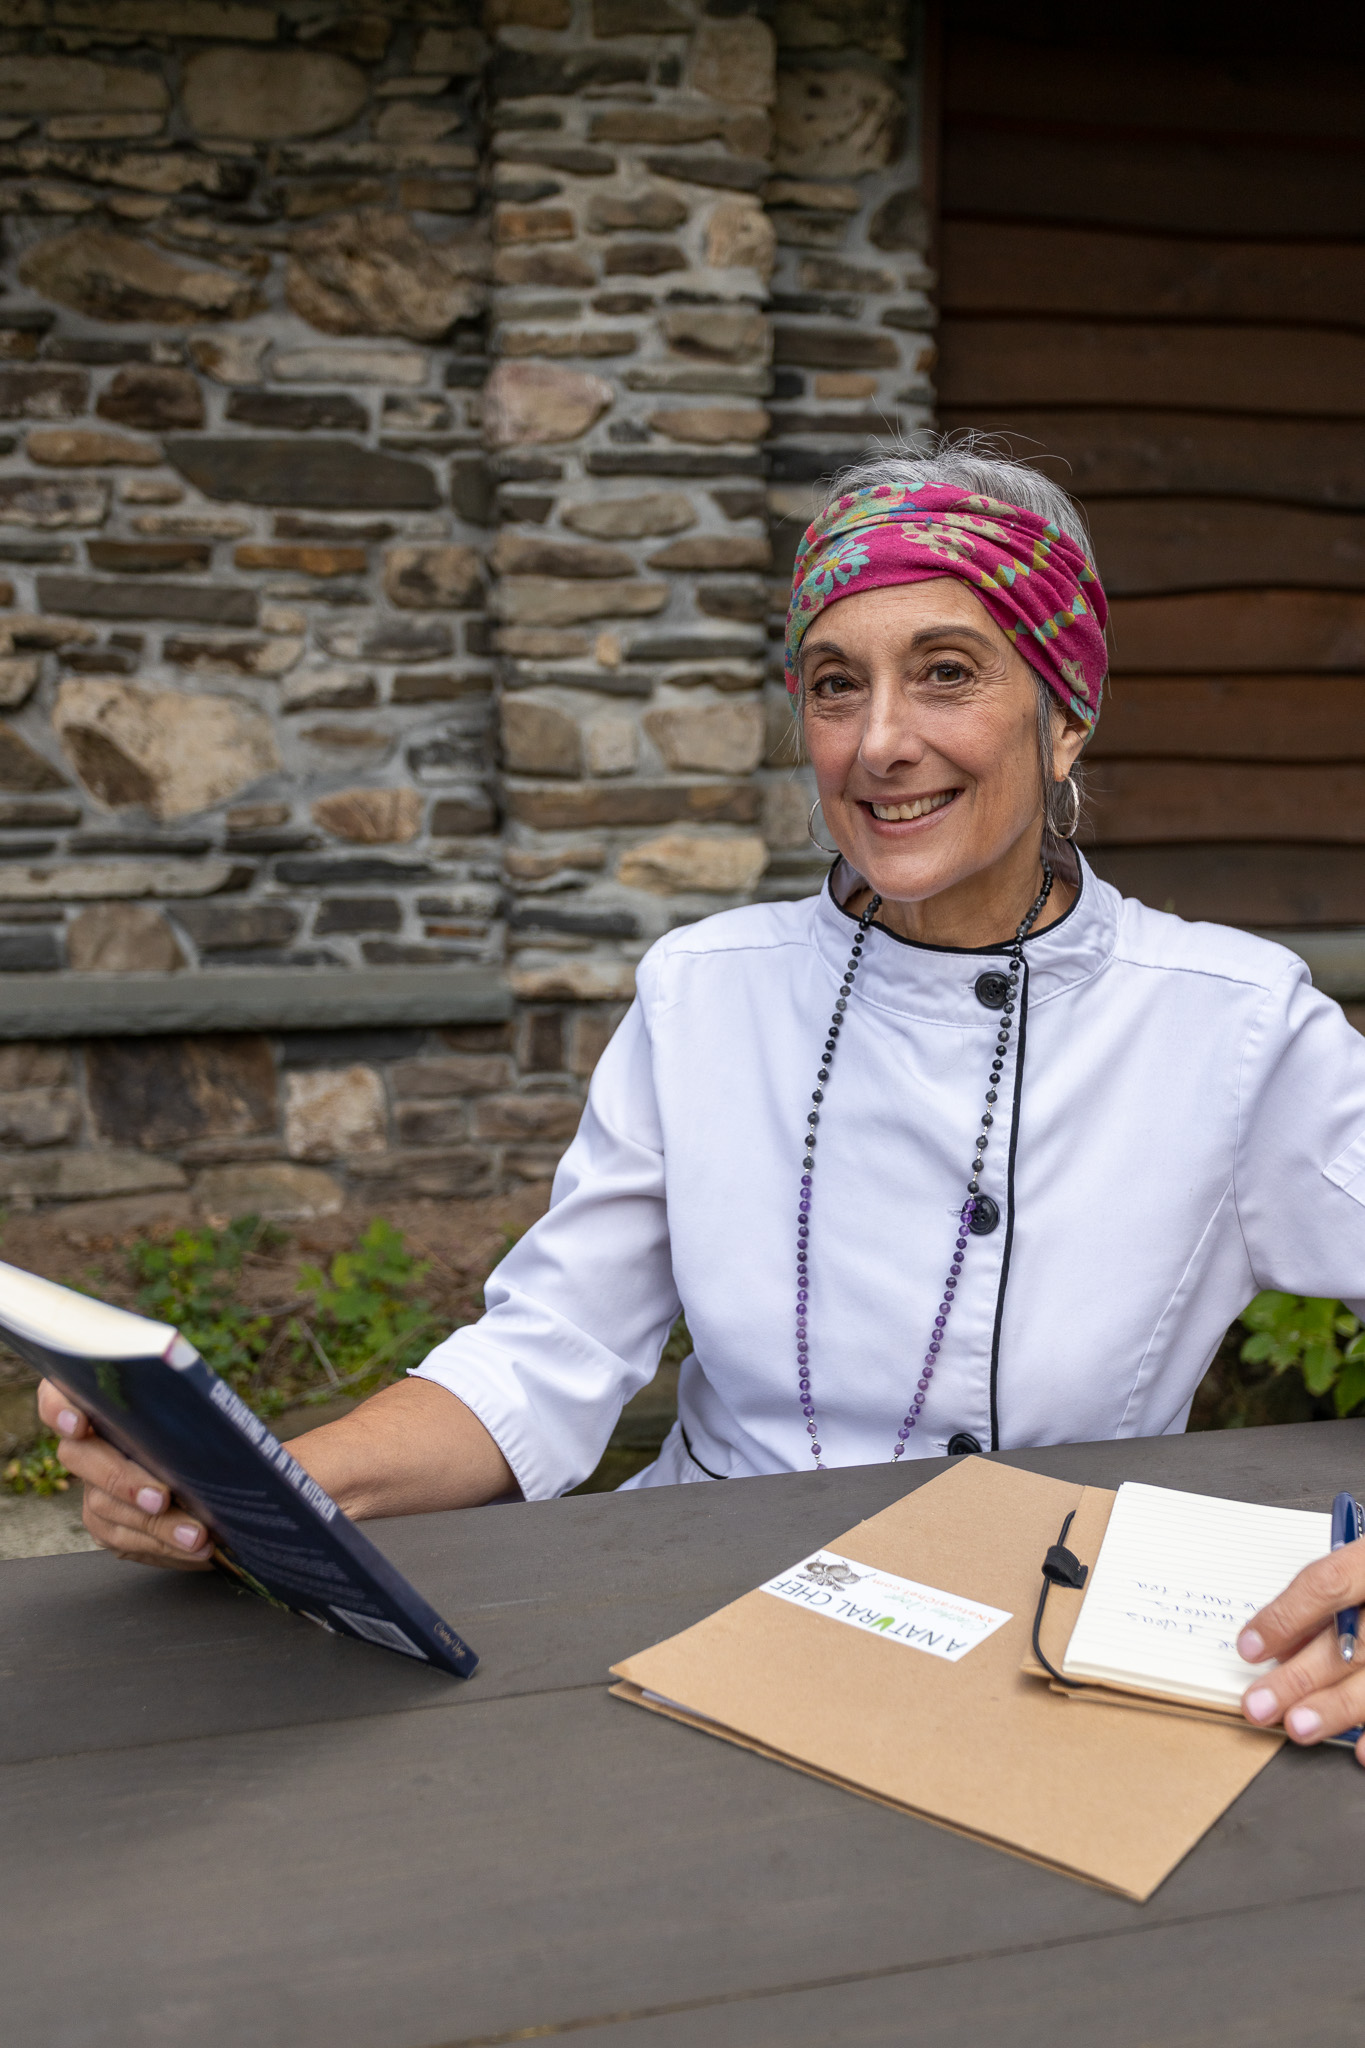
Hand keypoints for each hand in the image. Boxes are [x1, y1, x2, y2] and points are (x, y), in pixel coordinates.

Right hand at [37, 1379, 212, 1570]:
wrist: (215, 1473)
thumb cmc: (205, 1430)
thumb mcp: (198, 1413)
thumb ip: (186, 1409)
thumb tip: (205, 1419)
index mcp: (103, 1405)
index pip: (57, 1396)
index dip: (58, 1409)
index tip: (78, 1424)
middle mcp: (86, 1445)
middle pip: (79, 1457)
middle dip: (122, 1480)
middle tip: (161, 1498)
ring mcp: (92, 1487)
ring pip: (104, 1506)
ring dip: (156, 1526)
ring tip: (198, 1535)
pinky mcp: (105, 1524)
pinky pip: (122, 1540)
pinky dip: (162, 1546)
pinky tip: (195, 1549)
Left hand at [1238, 1535, 1364, 1762]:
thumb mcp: (1364, 1561)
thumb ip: (1330, 1597)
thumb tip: (1283, 1641)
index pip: (1329, 1584)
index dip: (1285, 1617)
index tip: (1249, 1646)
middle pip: (1351, 1642)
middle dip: (1302, 1677)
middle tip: (1261, 1704)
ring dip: (1337, 1707)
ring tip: (1299, 1728)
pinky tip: (1360, 1750)